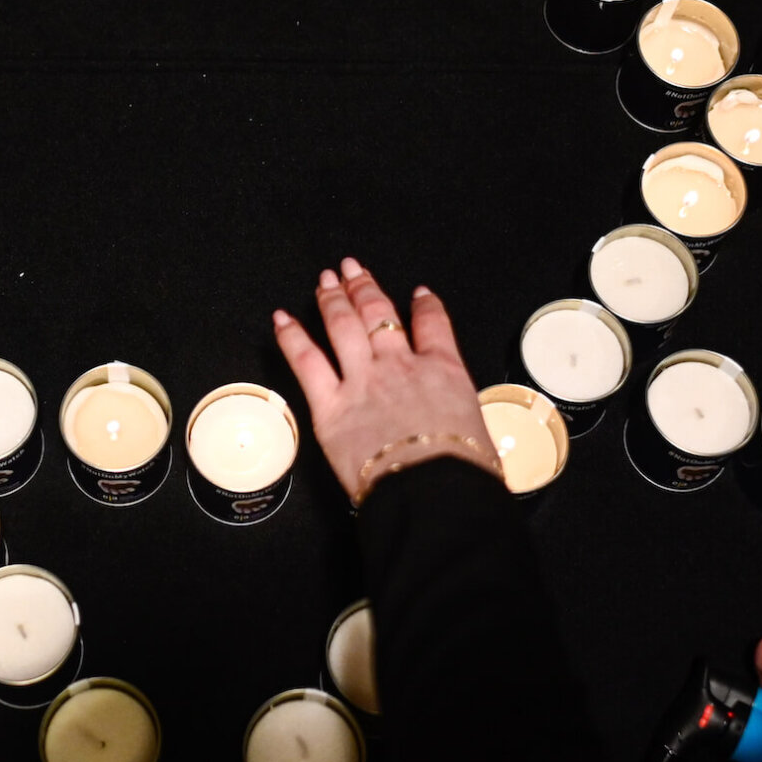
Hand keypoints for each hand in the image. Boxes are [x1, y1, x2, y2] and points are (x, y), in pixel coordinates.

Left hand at [271, 257, 500, 504]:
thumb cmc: (461, 473)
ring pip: (343, 326)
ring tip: (325, 281)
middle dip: (364, 287)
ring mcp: (363, 381)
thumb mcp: (480, 435)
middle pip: (379, 314)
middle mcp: (400, 366)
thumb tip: (461, 436)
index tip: (419, 294)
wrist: (433, 491)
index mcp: (444, 371)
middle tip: (352, 269)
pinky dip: (291, 337)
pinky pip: (306, 361)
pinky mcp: (330, 407)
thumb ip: (461, 421)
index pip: (433, 324)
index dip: (426, 305)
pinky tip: (282, 319)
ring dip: (332, 299)